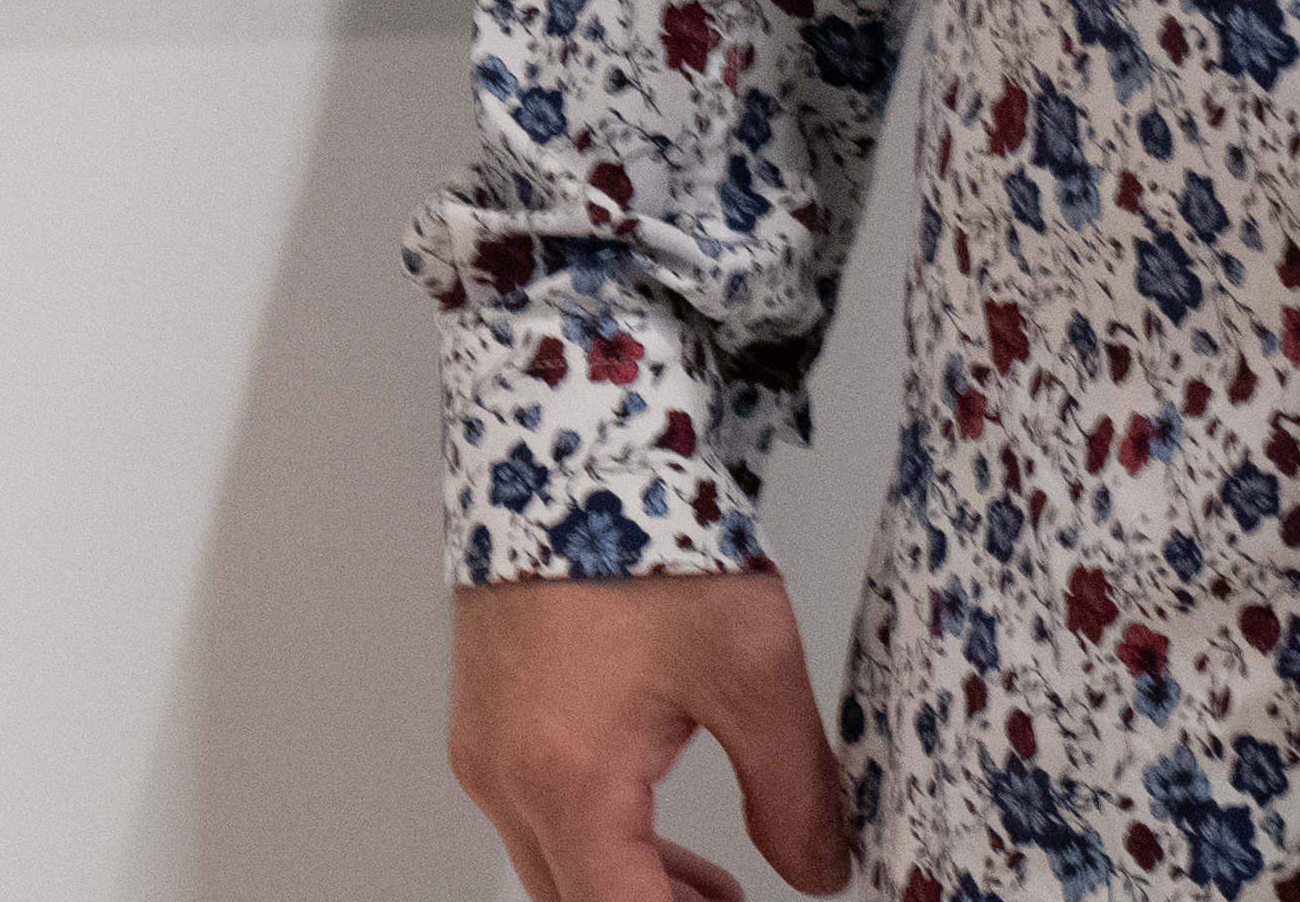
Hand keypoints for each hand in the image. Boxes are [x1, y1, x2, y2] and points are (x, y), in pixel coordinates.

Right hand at [448, 566, 851, 901]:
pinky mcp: (483, 716)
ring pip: (553, 866)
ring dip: (629, 888)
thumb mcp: (754, 669)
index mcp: (570, 774)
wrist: (563, 442)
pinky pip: (533, 815)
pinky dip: (596, 841)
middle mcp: (508, 772)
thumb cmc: (639, 535)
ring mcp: (485, 745)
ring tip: (709, 893)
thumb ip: (796, 790)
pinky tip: (653, 833)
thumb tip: (816, 868)